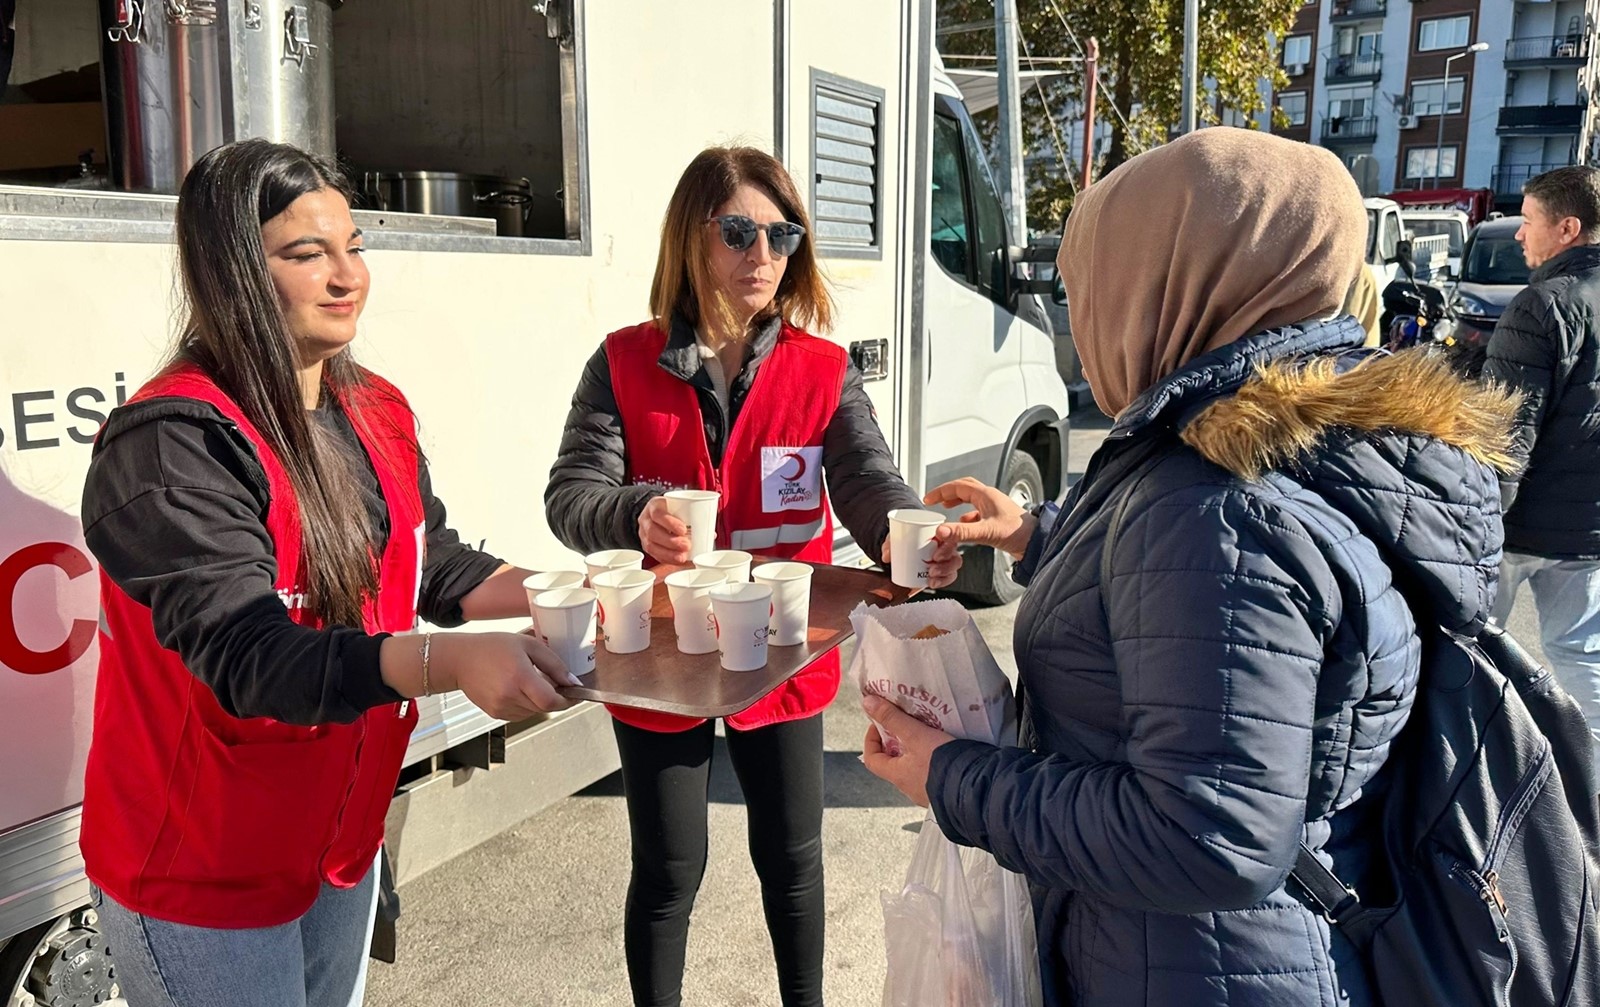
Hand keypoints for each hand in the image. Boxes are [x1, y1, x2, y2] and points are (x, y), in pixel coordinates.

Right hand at [427, 632, 575, 719]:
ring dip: (540, 701)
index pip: (551, 701)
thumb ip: (553, 663)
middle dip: (555, 698)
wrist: (460, 660)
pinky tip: (519, 688)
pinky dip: (527, 704)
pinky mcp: (496, 714)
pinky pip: (522, 714)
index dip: (567, 700)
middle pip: (544, 707)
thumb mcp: (528, 645)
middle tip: (554, 682)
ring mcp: (501, 707)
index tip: (574, 693)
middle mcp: (509, 696)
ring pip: (534, 712)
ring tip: (531, 681)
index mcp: (519, 677)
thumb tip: (572, 681)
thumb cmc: (491, 647)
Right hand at [638, 496, 693, 564]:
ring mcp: (643, 534)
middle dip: (670, 541)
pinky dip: (666, 559)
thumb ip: (695, 516)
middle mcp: (645, 520)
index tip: (683, 529)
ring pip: (651, 545)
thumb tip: (712, 533)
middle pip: (653, 532)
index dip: (669, 522)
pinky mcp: (646, 546)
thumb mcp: (680, 506)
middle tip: (687, 545)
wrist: (655, 514)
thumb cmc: (672, 510)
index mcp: (654, 506)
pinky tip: (678, 562)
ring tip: (682, 557)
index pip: (657, 513)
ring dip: (668, 553)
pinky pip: (654, 555)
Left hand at [860, 693, 956, 807]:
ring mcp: (926, 791)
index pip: (872, 759)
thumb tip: (868, 703)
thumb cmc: (943, 763)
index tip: (879, 723)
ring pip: (913, 766)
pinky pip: (931, 771)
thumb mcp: (916, 735)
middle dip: (896, 741)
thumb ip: (893, 718)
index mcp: (897, 775)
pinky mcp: (943, 789)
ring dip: (915, 749)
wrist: (975, 787)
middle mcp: (909, 787)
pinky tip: (944, 747)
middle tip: (905, 724)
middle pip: (893, 762)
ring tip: (926, 732)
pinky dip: (931, 758)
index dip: (871, 739)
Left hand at [880, 523, 962, 588]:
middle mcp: (945, 545)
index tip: (939, 535)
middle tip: (933, 560)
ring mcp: (946, 559)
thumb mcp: (896, 538)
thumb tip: (887, 555)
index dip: (949, 532)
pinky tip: (933, 582)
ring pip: (954, 564)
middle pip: (954, 548)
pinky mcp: (944, 573)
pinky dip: (942, 581)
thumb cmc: (904, 541)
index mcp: (938, 532)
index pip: (949, 529)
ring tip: (931, 574)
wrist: (903, 555)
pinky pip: (949, 577)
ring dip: (945, 570)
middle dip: (946, 555)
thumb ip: (890, 544)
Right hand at [922, 478, 1037, 558]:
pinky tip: (964, 525)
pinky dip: (966, 517)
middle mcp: (990, 499)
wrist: (1036, 542)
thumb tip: (942, 530)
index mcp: (986, 495)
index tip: (928, 499)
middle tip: (934, 500)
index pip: (958, 486)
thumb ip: (962, 532)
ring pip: (970, 499)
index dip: (941, 491)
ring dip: (957, 502)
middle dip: (947, 493)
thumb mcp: (986, 532)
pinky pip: (977, 512)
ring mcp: (994, 508)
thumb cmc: (1019, 533)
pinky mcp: (997, 519)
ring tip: (946, 509)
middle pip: (964, 489)